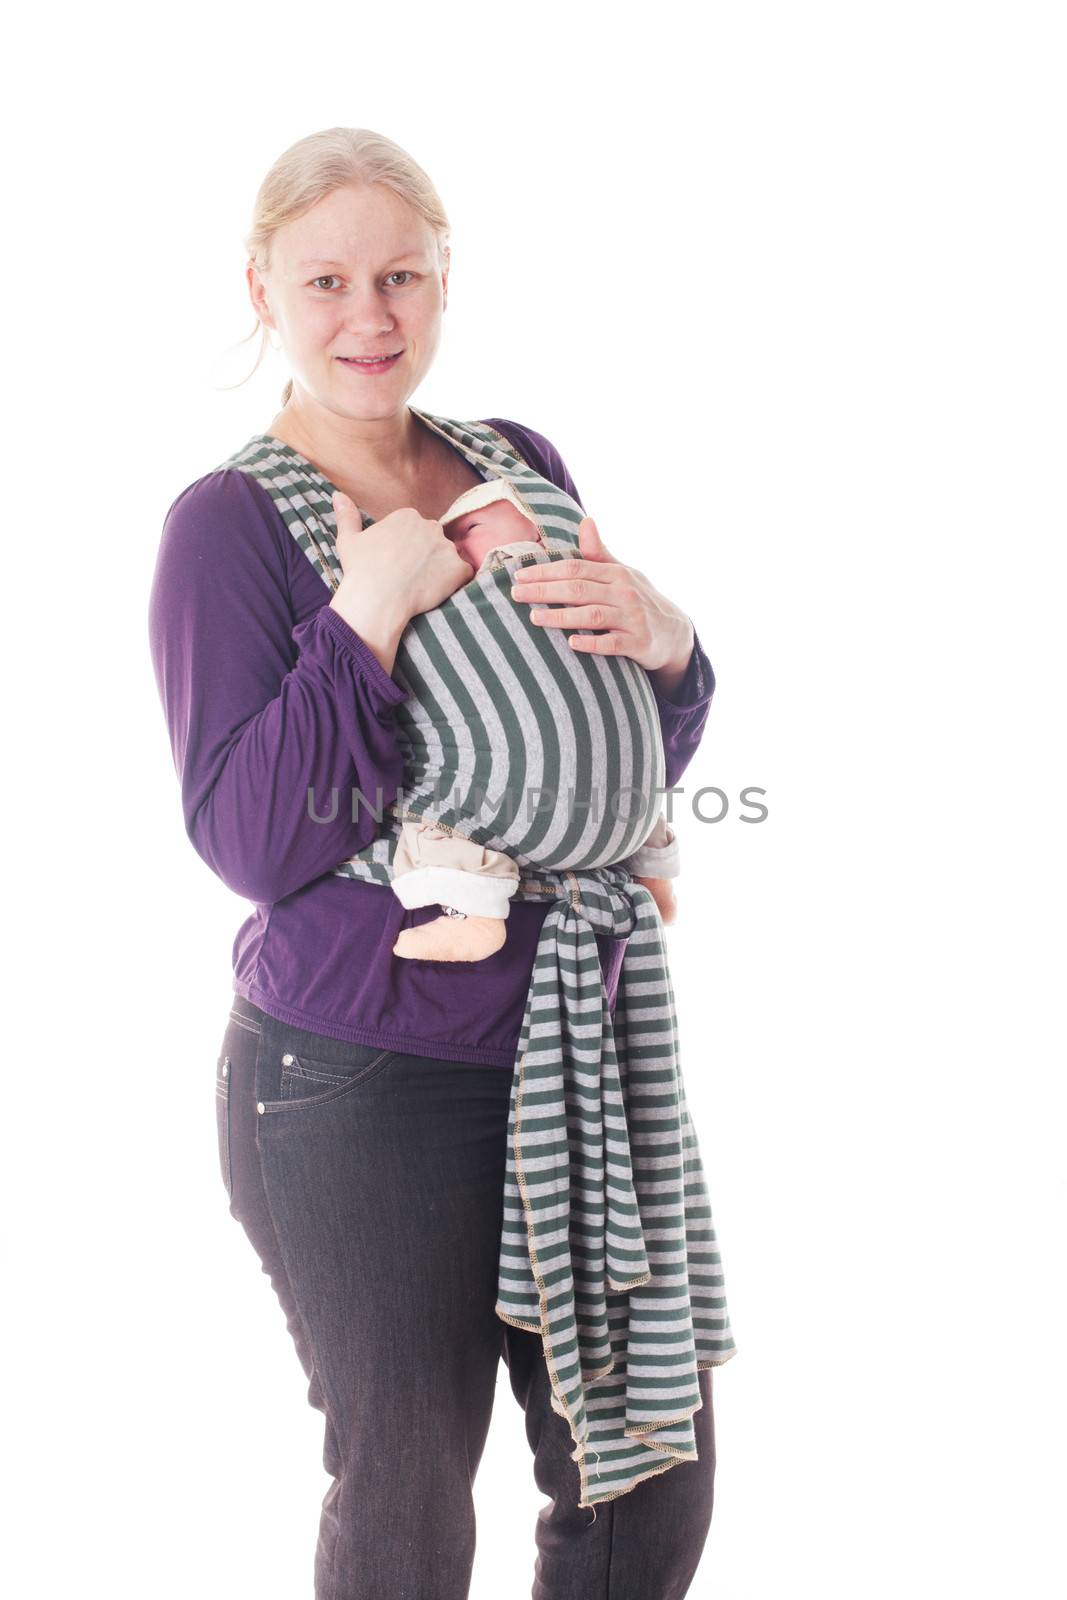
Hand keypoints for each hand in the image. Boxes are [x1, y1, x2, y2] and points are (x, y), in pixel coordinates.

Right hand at [328, 491, 469, 673]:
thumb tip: (338, 494)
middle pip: (433, 540)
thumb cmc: (360, 570)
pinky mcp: (458, 569)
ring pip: (448, 557)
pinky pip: (463, 574)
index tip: (396, 563)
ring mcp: (446, 547)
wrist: (376, 598)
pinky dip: (455, 583)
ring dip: (441, 569)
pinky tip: (437, 591)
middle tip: (410, 576)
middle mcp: (430, 526)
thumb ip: (347, 515)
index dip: (407, 548)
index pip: (415, 528)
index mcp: (407, 516)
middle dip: (426, 555)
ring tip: (422, 586)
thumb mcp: (348, 540)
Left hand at [510, 516, 694, 689]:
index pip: (576, 568)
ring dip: (561, 617)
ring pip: (593, 616)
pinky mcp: (639, 643)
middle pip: (579, 589)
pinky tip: (571, 644)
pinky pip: (612, 644)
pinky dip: (592, 643)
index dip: (546, 571)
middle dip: (545, 591)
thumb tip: (586, 520)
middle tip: (516, 594)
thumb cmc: (638, 600)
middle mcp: (624, 592)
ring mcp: (632, 618)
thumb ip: (599, 553)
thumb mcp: (622, 574)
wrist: (675, 633)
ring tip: (534, 618)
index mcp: (616, 573)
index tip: (519, 575)